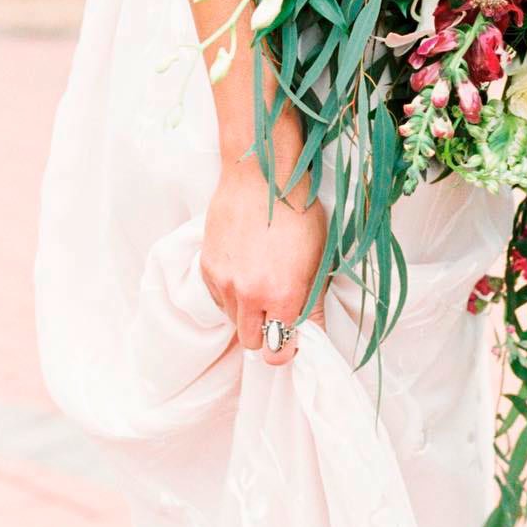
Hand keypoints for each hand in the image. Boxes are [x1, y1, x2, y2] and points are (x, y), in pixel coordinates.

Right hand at [200, 159, 327, 365]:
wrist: (261, 175)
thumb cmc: (297, 211)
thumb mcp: (318, 258)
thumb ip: (313, 303)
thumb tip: (314, 334)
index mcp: (283, 294)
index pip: (278, 351)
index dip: (286, 352)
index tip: (292, 343)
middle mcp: (250, 294)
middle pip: (252, 343)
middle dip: (266, 334)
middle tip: (278, 313)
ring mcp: (224, 282)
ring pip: (234, 320)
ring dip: (247, 312)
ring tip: (262, 282)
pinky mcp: (207, 268)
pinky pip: (218, 299)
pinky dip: (231, 294)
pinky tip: (245, 268)